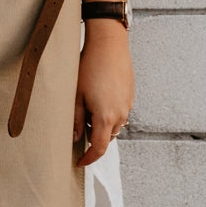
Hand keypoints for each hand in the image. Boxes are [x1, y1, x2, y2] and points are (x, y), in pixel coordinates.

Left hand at [73, 24, 132, 165]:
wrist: (109, 44)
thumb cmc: (89, 67)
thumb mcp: (76, 95)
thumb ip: (75, 120)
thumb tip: (75, 138)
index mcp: (105, 117)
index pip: (99, 148)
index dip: (89, 158)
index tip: (79, 162)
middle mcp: (120, 114)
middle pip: (107, 137)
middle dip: (93, 137)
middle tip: (78, 123)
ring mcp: (128, 105)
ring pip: (114, 125)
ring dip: (102, 124)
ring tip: (88, 106)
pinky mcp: (130, 95)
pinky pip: (120, 112)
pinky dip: (109, 113)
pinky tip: (98, 96)